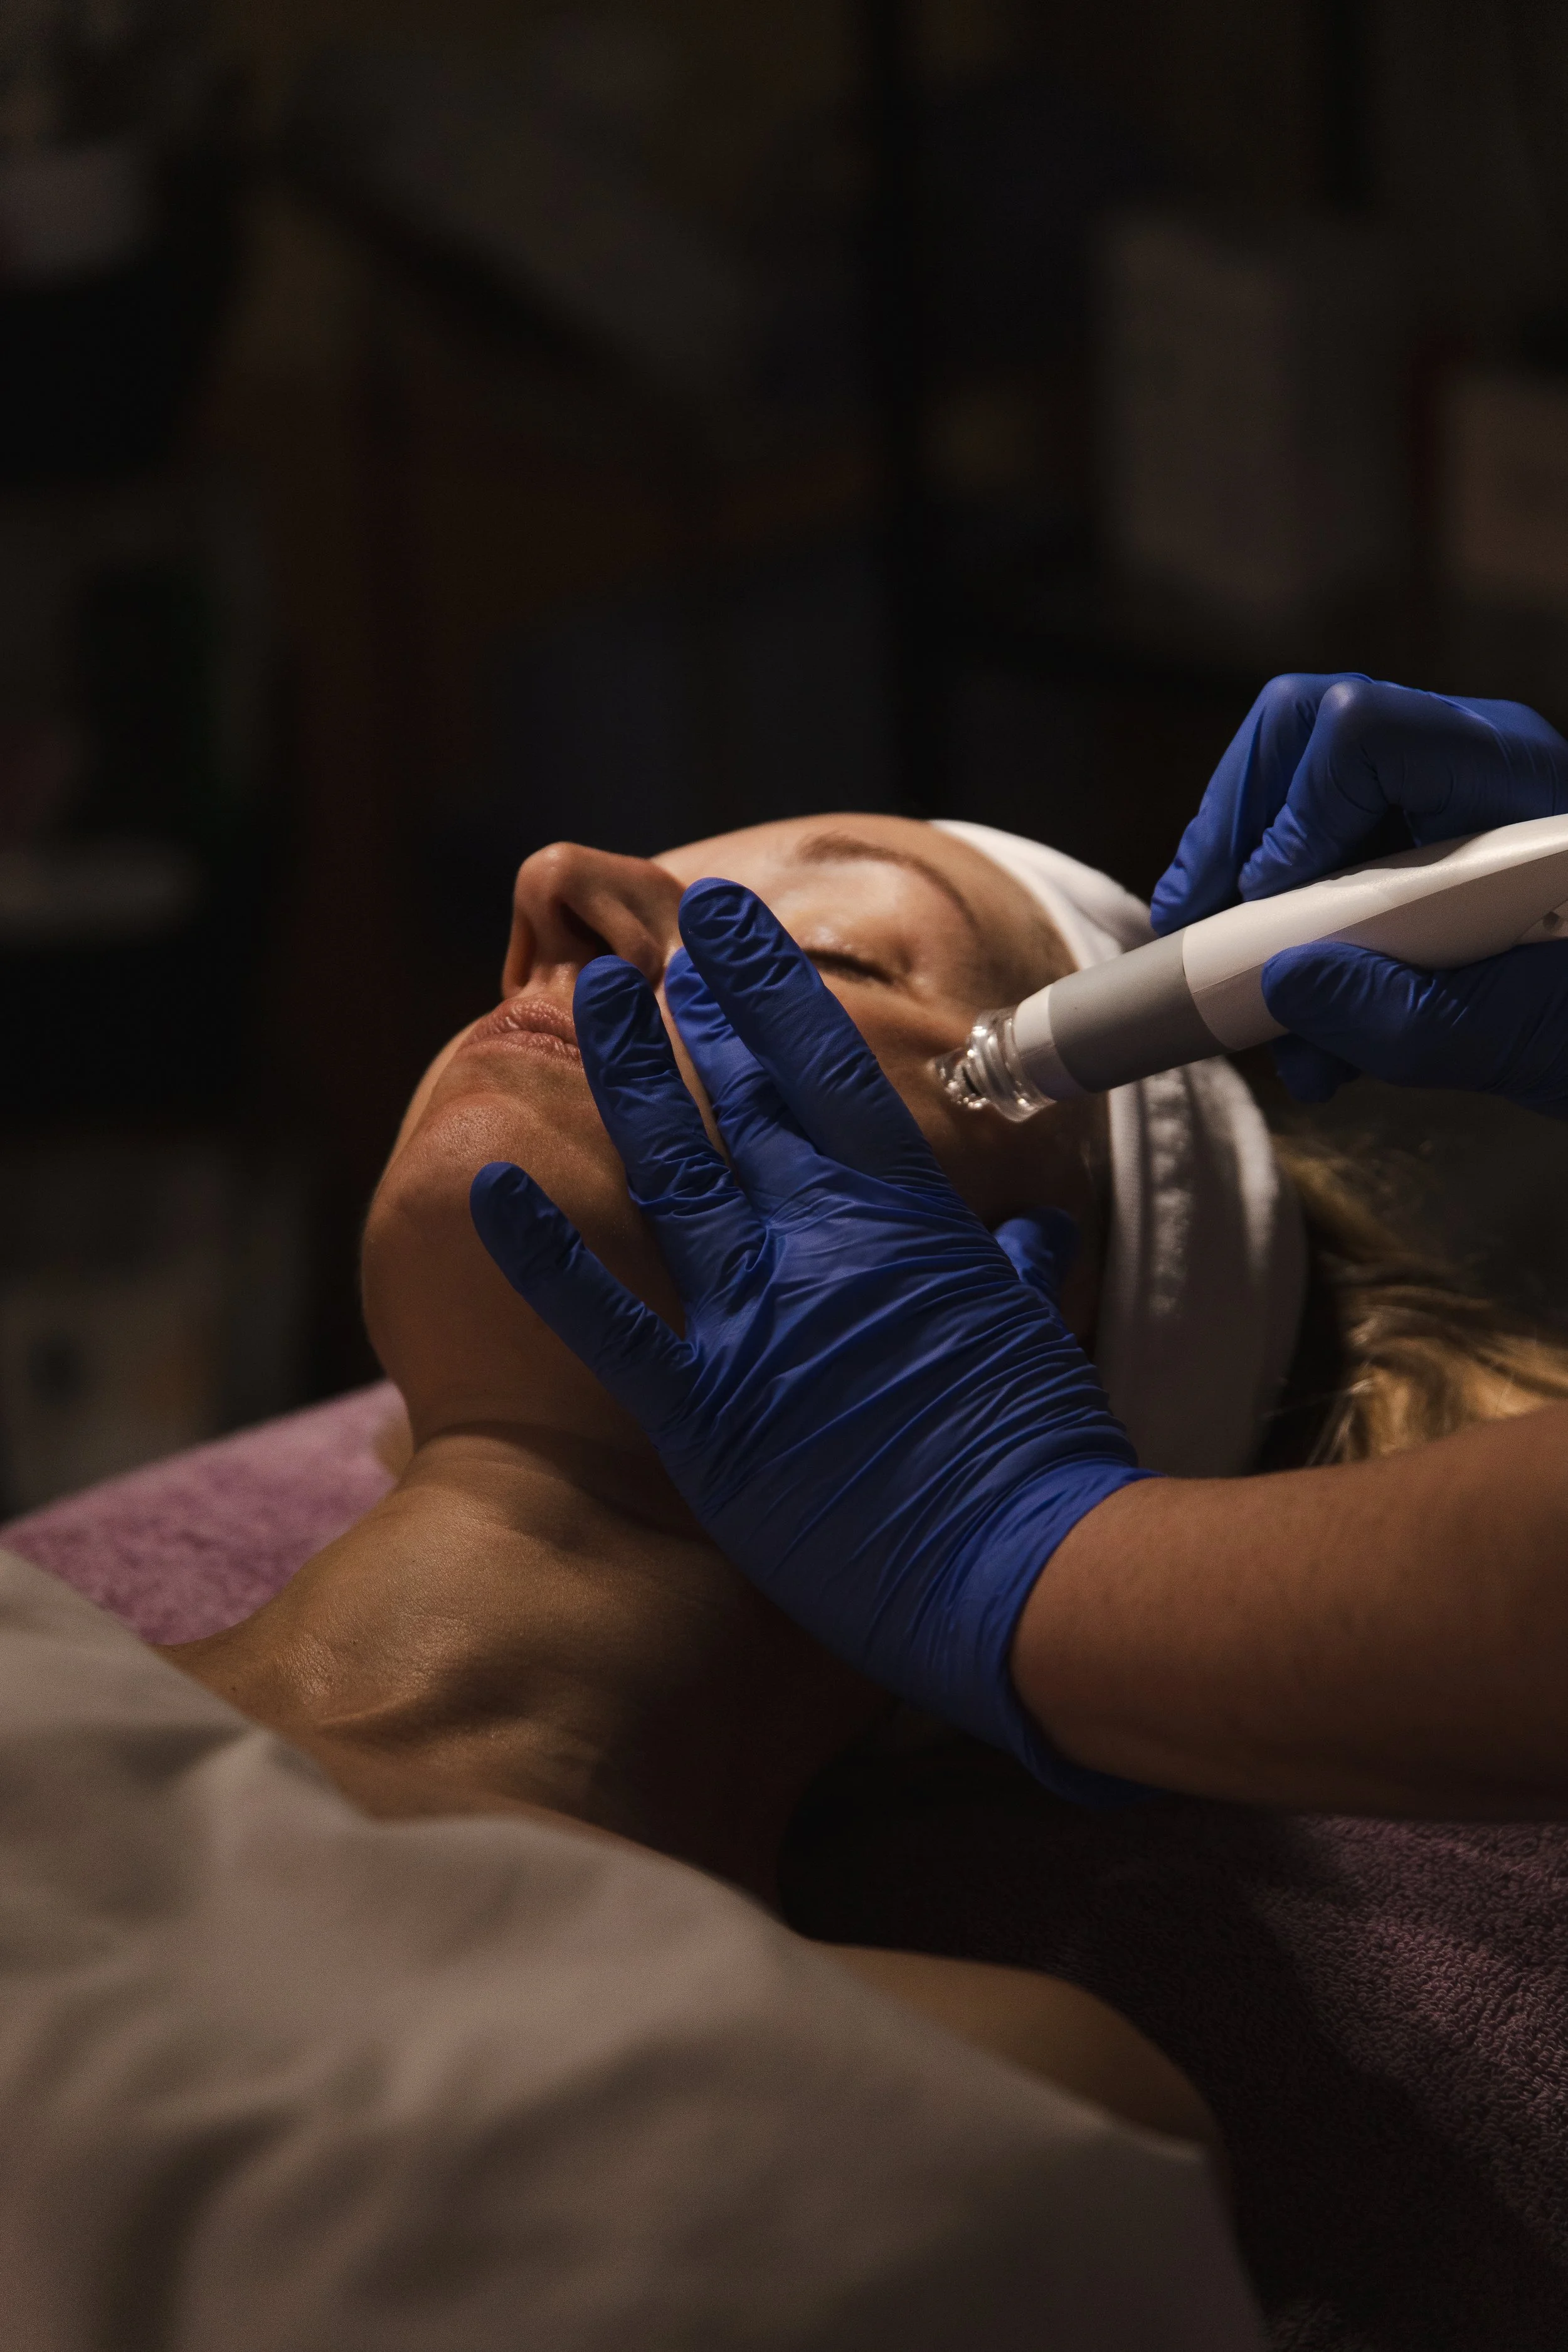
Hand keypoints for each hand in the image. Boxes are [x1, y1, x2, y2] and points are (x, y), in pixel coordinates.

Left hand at [471, 882, 1150, 1801]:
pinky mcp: (706, 1412)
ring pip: (672, 1170)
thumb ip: (1016, 1272)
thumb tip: (1033, 1229)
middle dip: (691, 1017)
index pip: (829, 1073)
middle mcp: (822, 1245)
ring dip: (625, 1078)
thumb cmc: (1040, 1460)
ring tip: (589, 1001)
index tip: (726, 929)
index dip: (770, 992)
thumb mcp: (1033, 1341)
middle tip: (643, 952)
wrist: (1022, 1570)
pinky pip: (604, 1319)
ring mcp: (758, 1322)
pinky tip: (488, 1183)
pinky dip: (543, 1251)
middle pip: (741, 1103)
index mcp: (908, 1221)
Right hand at [1152, 673, 1567, 1106]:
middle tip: (1203, 926)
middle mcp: (1462, 759)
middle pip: (1298, 730)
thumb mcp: (1521, 1033)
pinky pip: (1305, 852)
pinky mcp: (1405, 841)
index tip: (1270, 912)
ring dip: (1243, 894)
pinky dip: (1278, 933)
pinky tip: (1296, 1019)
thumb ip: (1404, 1016)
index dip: (1291, 819)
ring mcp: (1429, 793)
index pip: (1359, 732)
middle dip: (1230, 833)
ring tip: (1250, 1003)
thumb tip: (1281, 984)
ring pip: (1282, 787)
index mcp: (1505, 775)